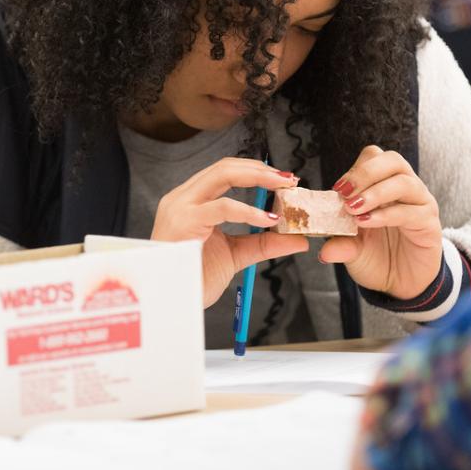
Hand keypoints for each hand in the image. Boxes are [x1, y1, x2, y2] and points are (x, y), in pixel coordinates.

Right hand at [152, 157, 309, 306]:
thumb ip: (263, 243)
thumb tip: (298, 239)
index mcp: (191, 202)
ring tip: (283, 187)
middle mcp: (183, 198)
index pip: (224, 172)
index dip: (256, 171)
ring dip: (258, 177)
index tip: (284, 180)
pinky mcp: (184, 220)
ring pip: (222, 174)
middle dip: (261, 169)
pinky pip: (222, 206)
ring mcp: (181, 206)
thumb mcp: (237, 255)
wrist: (173, 303)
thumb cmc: (195, 278)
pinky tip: (268, 218)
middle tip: (289, 179)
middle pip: (225, 166)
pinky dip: (249, 210)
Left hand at [321, 145, 442, 299]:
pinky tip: (367, 222)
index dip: (355, 169)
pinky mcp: (429, 224)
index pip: (374, 157)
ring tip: (354, 209)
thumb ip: (340, 244)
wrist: (401, 284)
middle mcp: (405, 189)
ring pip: (404, 181)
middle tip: (344, 192)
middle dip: (365, 172)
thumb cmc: (377, 257)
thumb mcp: (352, 249)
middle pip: (392, 160)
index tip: (337, 189)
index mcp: (383, 185)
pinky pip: (410, 211)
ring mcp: (420, 204)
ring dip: (375, 192)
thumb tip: (323, 251)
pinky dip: (386, 215)